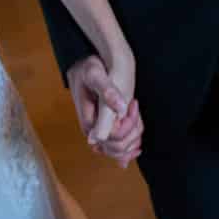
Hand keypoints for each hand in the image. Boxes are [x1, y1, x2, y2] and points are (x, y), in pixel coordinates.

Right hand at [66, 53, 142, 167]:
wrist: (81, 68)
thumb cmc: (86, 69)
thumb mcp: (96, 74)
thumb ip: (107, 92)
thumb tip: (120, 110)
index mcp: (89, 121)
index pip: (114, 138)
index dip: (128, 124)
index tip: (132, 103)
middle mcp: (91, 132)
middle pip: (117, 148)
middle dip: (132, 132)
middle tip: (134, 108)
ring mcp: (96, 133)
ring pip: (118, 150)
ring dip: (133, 138)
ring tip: (136, 115)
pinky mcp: (102, 130)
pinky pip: (116, 146)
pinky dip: (129, 143)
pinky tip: (136, 133)